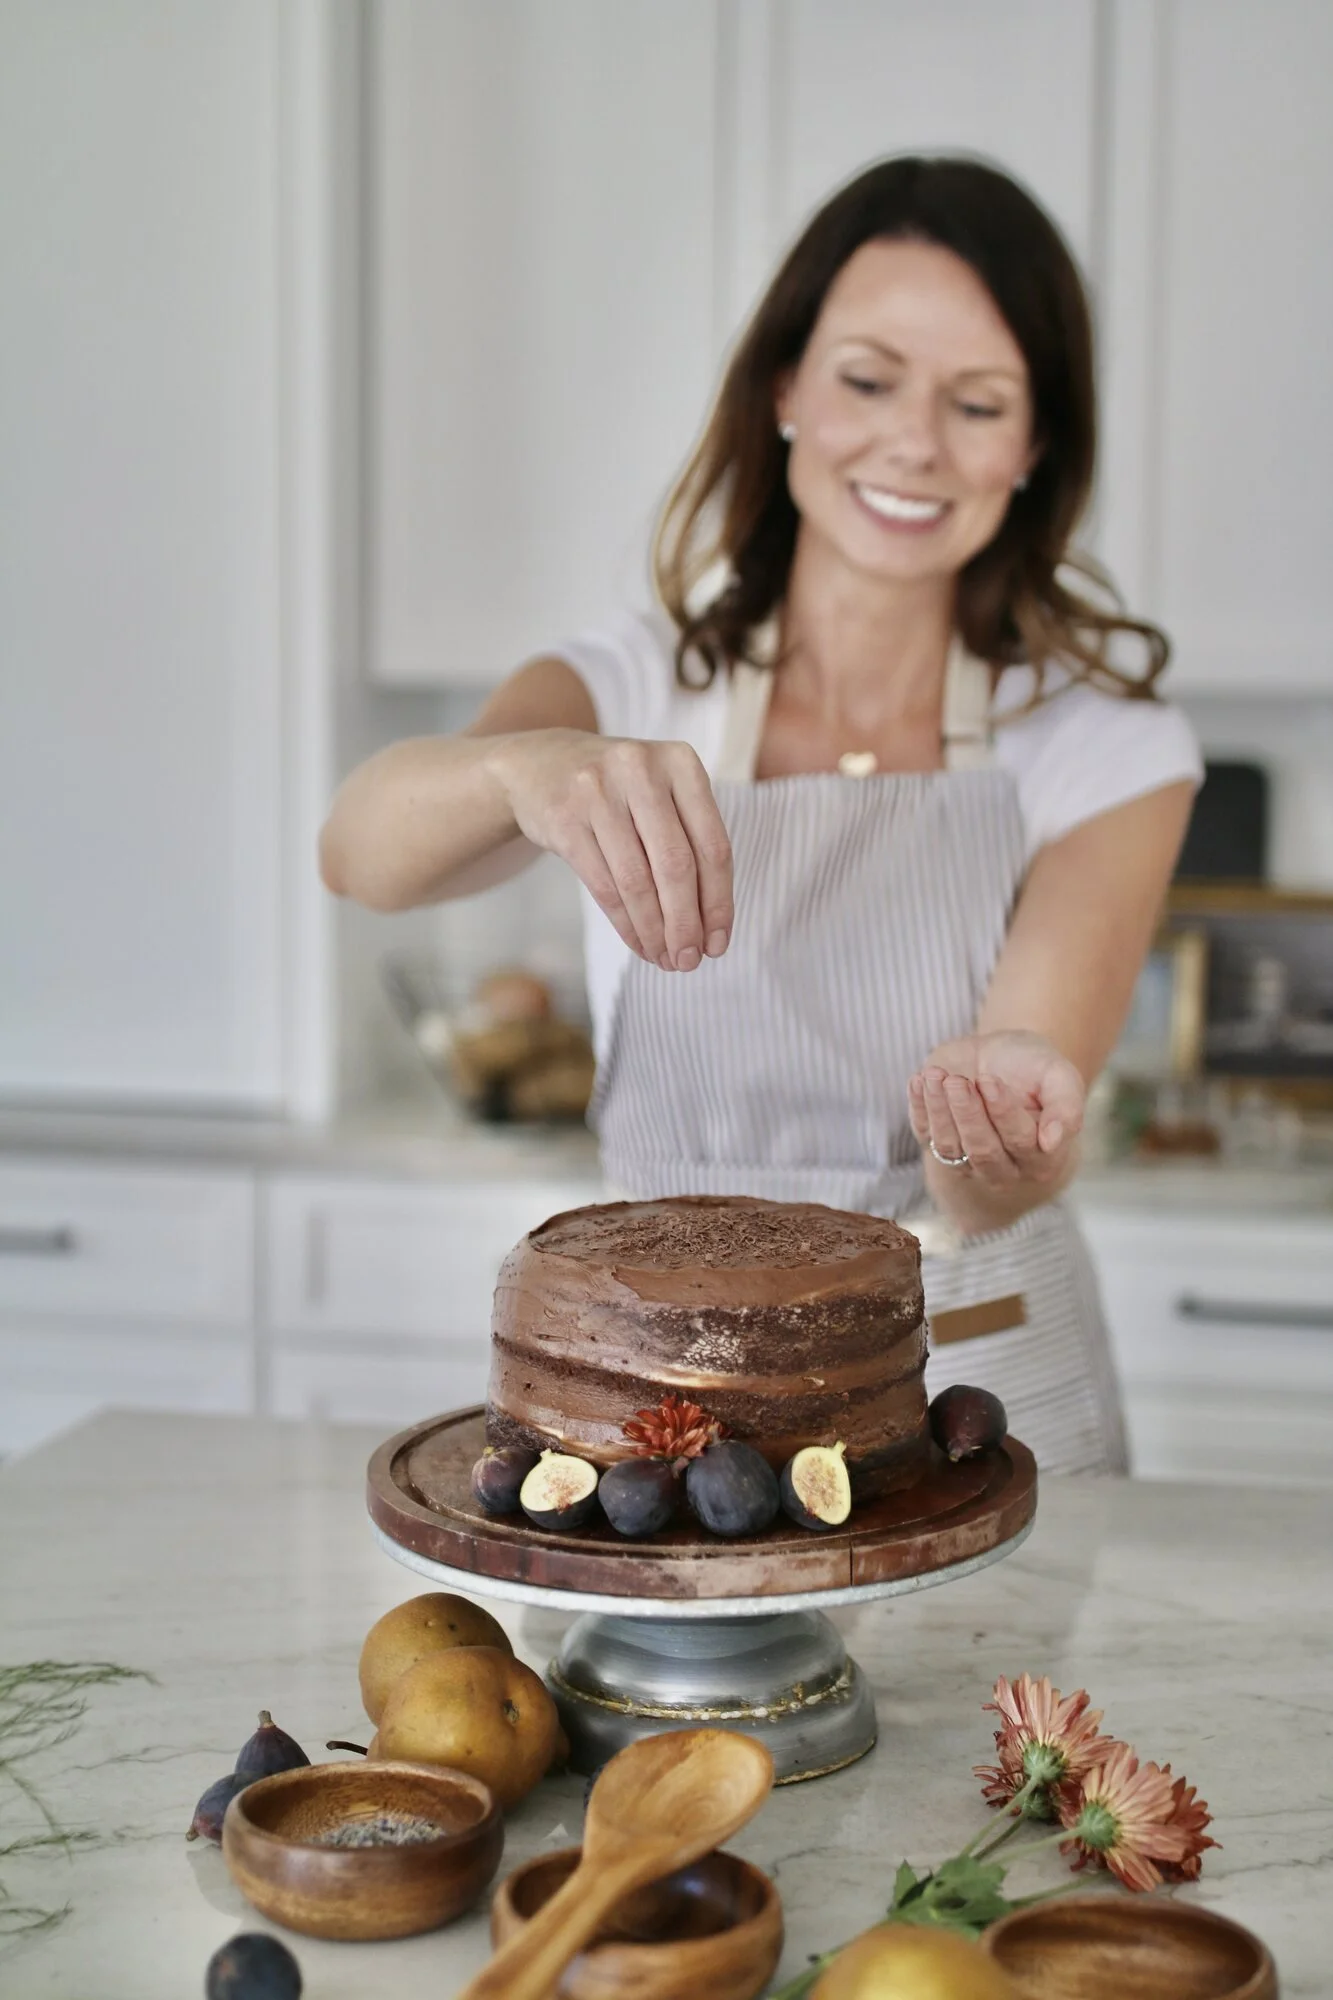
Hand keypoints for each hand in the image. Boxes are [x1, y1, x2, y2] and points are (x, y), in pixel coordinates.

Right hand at [490, 730, 732, 970]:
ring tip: (664, 959)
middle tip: (689, 961)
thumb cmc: (618, 791)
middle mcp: (641, 769)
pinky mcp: (563, 819)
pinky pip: (602, 886)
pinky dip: (625, 924)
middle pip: (676, 866)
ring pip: (636, 881)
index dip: (719, 903)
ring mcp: (597, 791)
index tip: (718, 943)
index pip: (713, 846)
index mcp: (680, 763)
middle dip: (686, 924)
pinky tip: (638, 943)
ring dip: (654, 931)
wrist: (540, 764)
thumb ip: (690, 844)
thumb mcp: (661, 795)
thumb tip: (710, 929)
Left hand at [907, 1030, 1084, 1195]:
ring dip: (939, 1110)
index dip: (1002, 1111)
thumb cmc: (1035, 1068)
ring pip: (950, 1147)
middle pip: (982, 1151)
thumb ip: (1067, 1108)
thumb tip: (1052, 1143)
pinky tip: (921, 1080)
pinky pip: (923, 1133)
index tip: (988, 1080)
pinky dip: (919, 1107)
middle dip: (967, 1113)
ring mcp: (967, 1159)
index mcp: (1042, 1156)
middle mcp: (1004, 1168)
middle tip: (957, 1081)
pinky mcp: (936, 1141)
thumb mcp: (1060, 1077)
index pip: (1020, 1141)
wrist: (1002, 1056)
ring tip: (937, 1075)